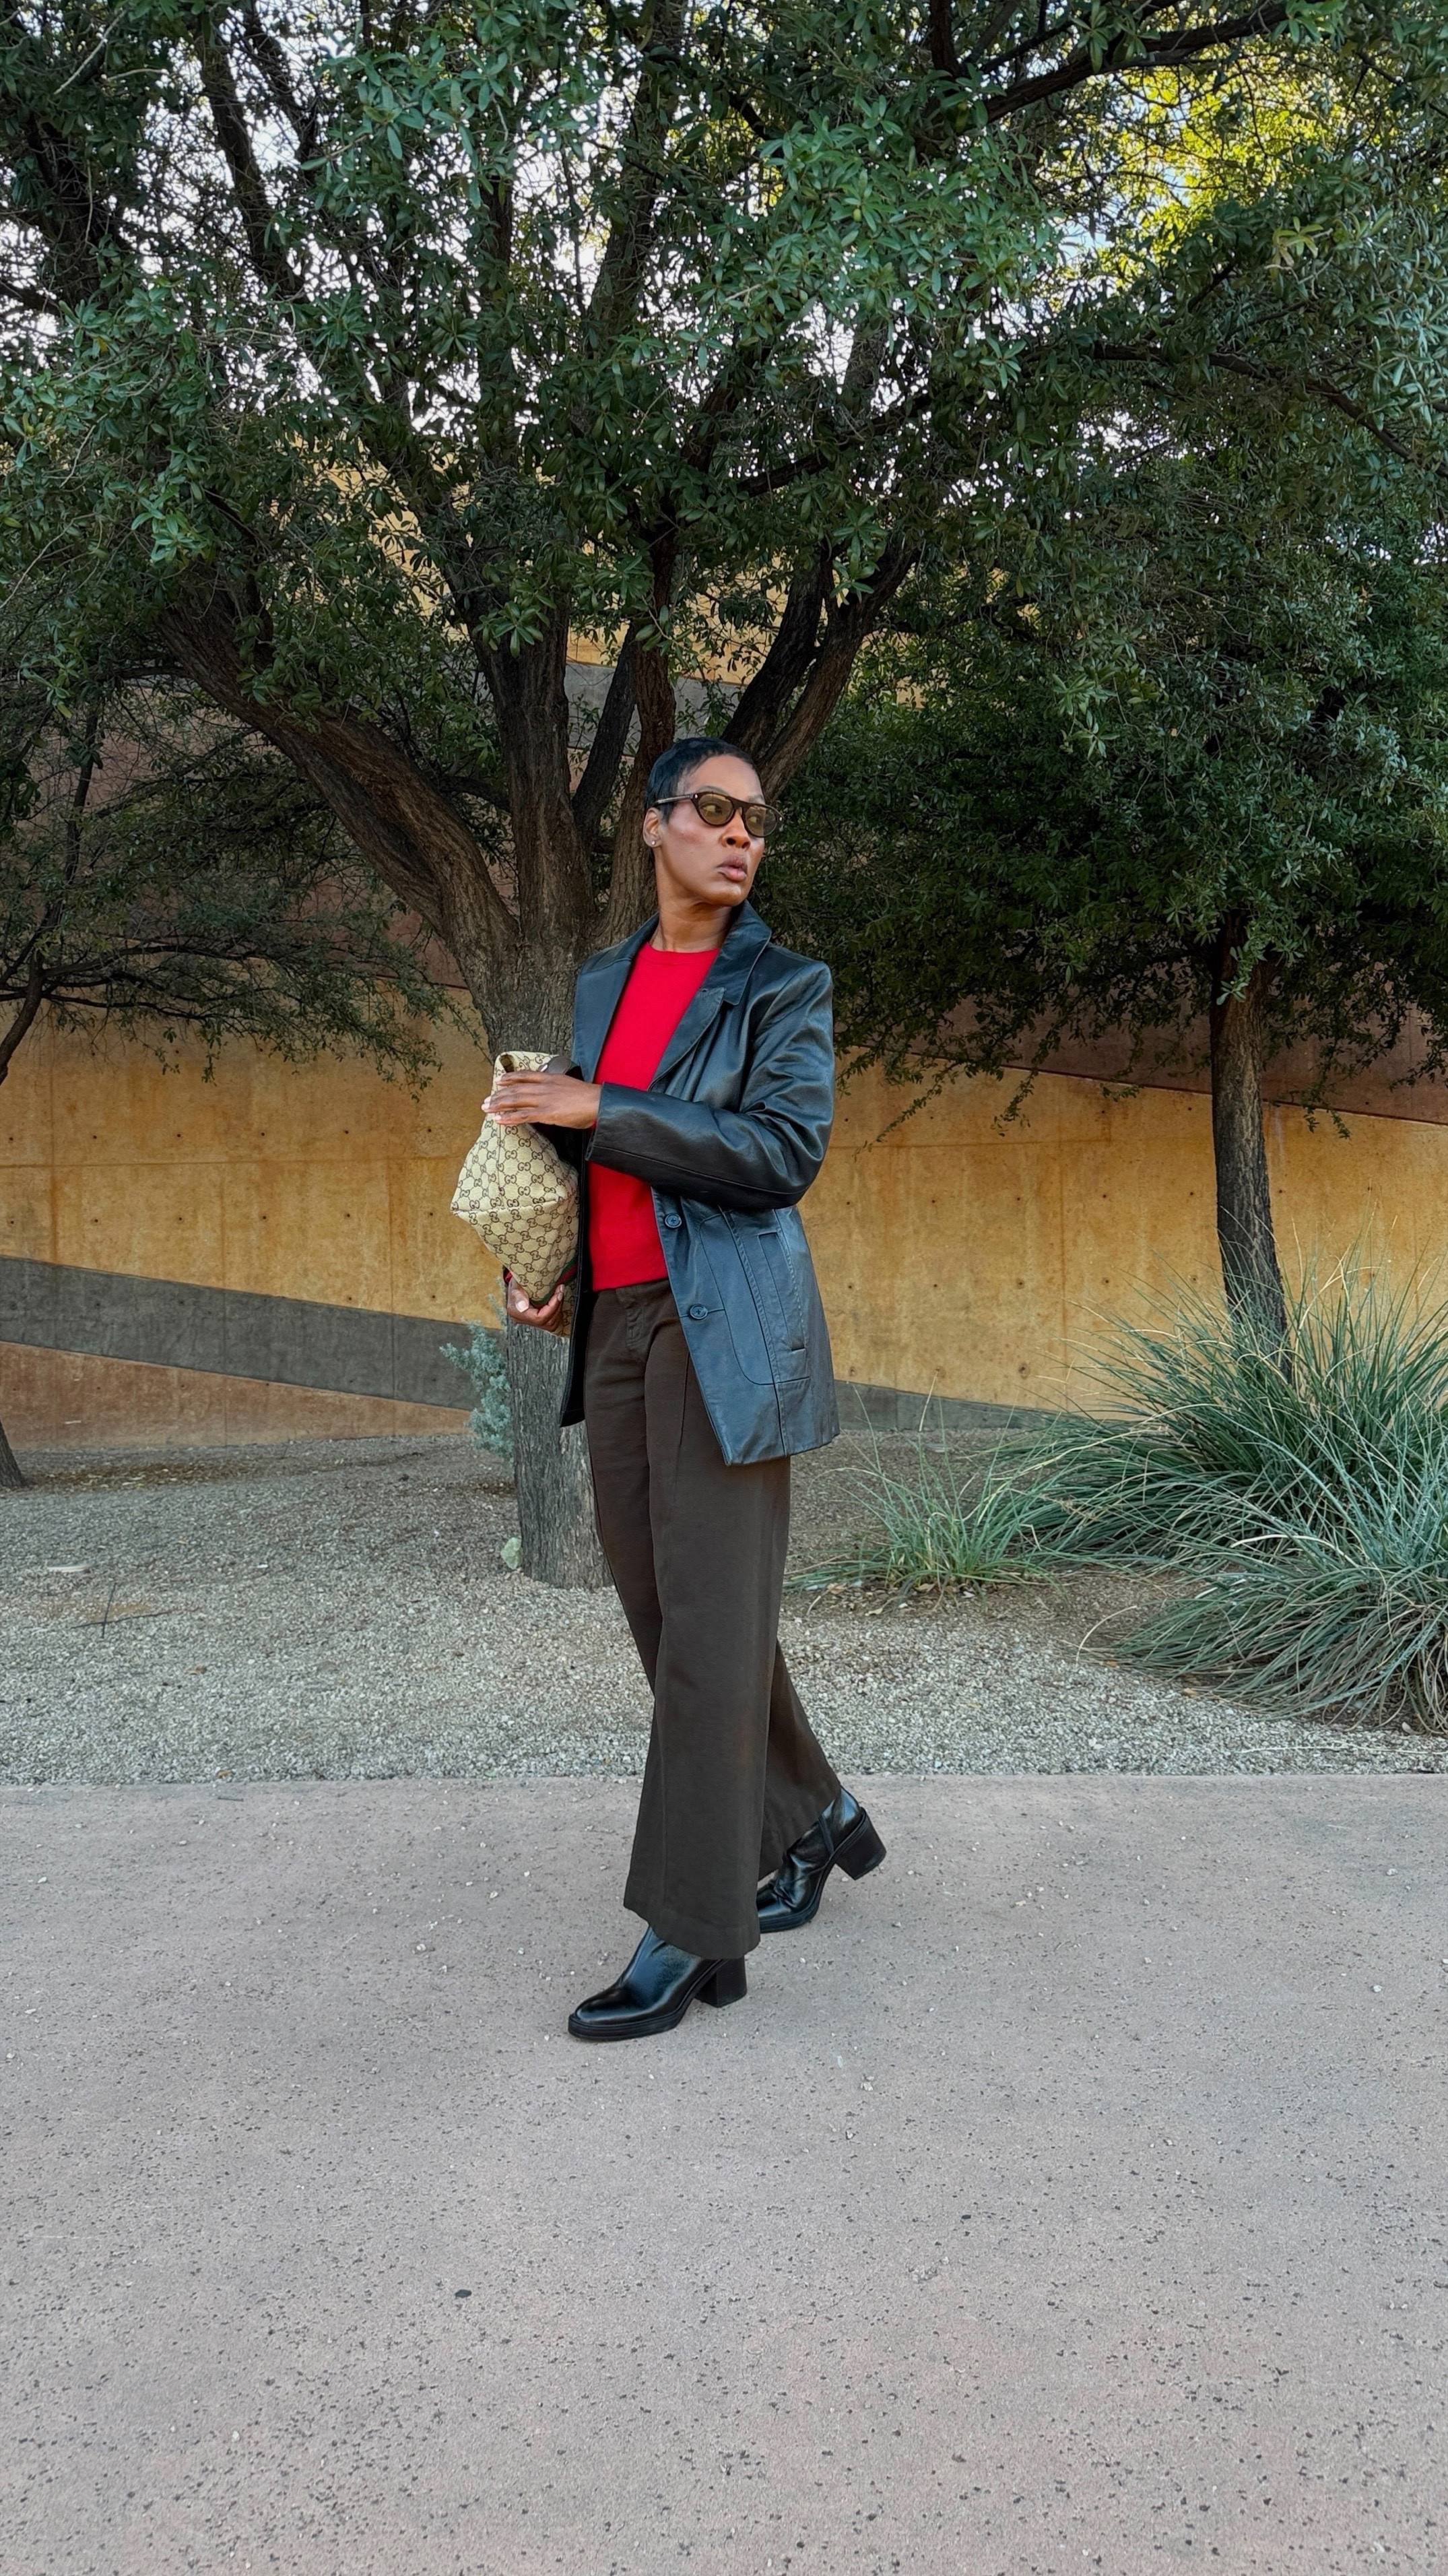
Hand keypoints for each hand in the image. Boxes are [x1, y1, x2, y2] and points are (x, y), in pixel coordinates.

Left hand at [484, 1070, 600, 1128]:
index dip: (510, 1077)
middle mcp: (543, 1087)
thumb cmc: (587, 1096)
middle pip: (515, 1089)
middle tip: (486, 1100)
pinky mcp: (546, 1113)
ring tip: (486, 1109)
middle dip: (498, 1095)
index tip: (499, 1080)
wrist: (597, 1102)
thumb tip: (551, 1084)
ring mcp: (543, 1100)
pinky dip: (509, 1117)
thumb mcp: (569, 1083)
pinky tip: (499, 1119)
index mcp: (550, 1078)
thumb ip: (557, 1084)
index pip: (525, 1076)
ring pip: (515, 1101)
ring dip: (499, 1105)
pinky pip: (523, 1115)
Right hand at [504, 1274, 569, 1334]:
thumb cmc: (517, 1282)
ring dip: (559, 1310)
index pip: (539, 1318)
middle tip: (560, 1291)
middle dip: (557, 1307)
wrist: (517, 1283)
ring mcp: (530, 1322)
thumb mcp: (515, 1284)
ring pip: (551, 1325)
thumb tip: (522, 1307)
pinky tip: (557, 1302)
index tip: (558, 1294)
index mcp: (517, 1313)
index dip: (552, 1307)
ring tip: (560, 1295)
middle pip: (547, 1322)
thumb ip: (518, 1294)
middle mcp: (523, 1320)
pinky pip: (551, 1323)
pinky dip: (557, 1312)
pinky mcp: (537, 1321)